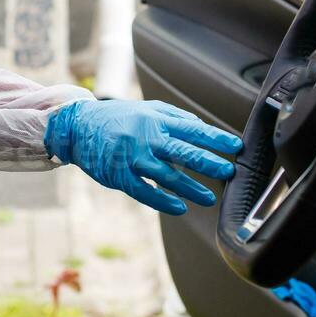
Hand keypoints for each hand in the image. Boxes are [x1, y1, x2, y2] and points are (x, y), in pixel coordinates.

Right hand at [44, 99, 240, 214]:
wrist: (79, 127)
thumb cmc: (118, 118)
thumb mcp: (147, 109)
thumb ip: (174, 117)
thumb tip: (201, 127)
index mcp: (155, 120)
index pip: (192, 130)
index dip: (215, 139)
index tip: (236, 147)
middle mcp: (146, 137)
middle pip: (183, 152)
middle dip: (208, 163)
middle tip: (228, 172)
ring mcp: (132, 158)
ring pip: (167, 175)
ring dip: (190, 188)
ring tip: (209, 198)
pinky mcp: (120, 175)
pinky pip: (145, 191)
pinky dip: (162, 200)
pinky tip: (179, 207)